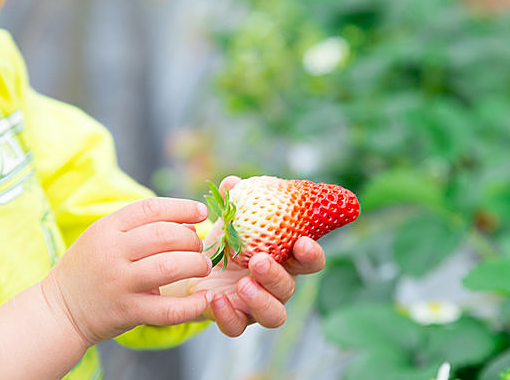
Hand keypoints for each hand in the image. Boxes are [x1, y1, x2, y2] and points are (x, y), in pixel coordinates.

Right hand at [42, 197, 213, 345]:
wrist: (58, 311)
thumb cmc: (90, 268)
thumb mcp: (106, 238)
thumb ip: (143, 227)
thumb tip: (189, 223)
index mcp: (107, 228)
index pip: (151, 208)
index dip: (182, 207)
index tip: (202, 212)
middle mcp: (112, 252)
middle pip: (164, 235)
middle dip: (191, 239)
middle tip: (200, 247)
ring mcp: (119, 283)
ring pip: (169, 266)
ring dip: (195, 264)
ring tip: (203, 267)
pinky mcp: (128, 311)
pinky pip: (168, 309)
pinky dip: (192, 305)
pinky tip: (204, 299)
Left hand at [188, 176, 325, 336]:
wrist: (197, 269)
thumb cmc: (226, 243)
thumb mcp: (229, 221)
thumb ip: (234, 203)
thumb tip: (232, 183)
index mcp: (284, 259)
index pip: (309, 261)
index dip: (312, 253)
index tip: (303, 242)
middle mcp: (277, 286)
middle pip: (290, 287)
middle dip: (276, 275)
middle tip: (259, 261)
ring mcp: (258, 306)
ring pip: (274, 316)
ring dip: (261, 301)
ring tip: (243, 284)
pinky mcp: (236, 320)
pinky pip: (237, 328)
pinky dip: (228, 316)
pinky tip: (215, 299)